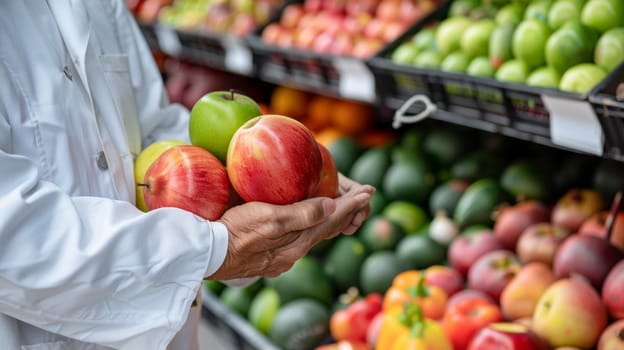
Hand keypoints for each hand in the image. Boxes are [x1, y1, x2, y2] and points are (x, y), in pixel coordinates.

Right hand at [208, 178, 373, 279]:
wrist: (207, 254)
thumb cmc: (235, 232)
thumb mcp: (269, 218)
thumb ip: (301, 214)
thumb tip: (331, 206)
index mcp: (297, 243)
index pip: (332, 220)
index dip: (351, 205)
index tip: (369, 192)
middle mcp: (293, 253)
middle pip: (327, 230)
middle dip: (348, 212)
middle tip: (364, 198)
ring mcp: (281, 256)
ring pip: (314, 235)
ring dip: (331, 220)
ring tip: (344, 209)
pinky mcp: (269, 255)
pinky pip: (298, 238)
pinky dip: (311, 227)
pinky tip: (309, 223)